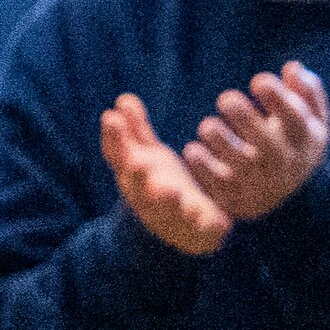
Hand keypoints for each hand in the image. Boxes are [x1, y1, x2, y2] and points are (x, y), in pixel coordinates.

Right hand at [100, 94, 229, 256]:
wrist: (180, 231)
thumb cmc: (162, 185)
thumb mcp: (147, 157)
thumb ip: (135, 131)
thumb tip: (123, 99)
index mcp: (133, 176)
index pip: (118, 155)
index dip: (113, 139)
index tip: (111, 118)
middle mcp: (148, 195)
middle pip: (137, 185)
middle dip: (137, 174)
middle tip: (138, 162)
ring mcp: (172, 213)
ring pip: (166, 207)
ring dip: (167, 200)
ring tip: (171, 191)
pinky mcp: (200, 228)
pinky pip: (205, 228)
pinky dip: (209, 226)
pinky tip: (218, 222)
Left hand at [179, 63, 329, 227]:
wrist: (292, 198)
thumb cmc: (297, 143)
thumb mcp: (314, 120)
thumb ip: (307, 92)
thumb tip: (292, 68)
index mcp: (302, 136)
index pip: (295, 117)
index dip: (278, 98)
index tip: (259, 80)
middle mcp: (281, 159)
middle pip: (265, 141)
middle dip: (244, 117)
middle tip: (227, 99)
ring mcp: (257, 178)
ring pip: (238, 161)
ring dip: (220, 141)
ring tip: (208, 126)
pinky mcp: (235, 194)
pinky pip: (216, 182)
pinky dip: (203, 167)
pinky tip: (193, 150)